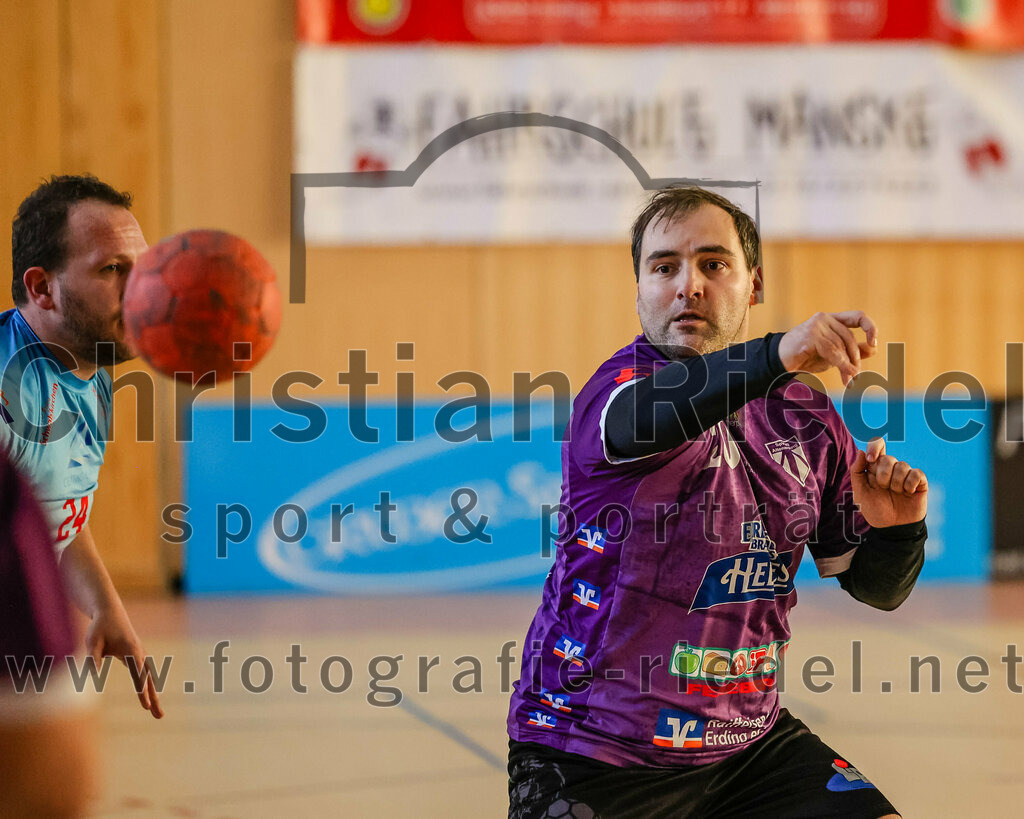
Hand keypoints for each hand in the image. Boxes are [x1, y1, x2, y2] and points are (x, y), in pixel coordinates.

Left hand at [85, 604, 163, 718]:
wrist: (110, 612)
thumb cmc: (99, 627)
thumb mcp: (92, 641)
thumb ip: (93, 658)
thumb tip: (92, 676)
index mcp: (131, 650)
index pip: (138, 674)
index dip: (142, 690)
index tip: (145, 705)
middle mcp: (140, 653)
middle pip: (149, 680)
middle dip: (154, 699)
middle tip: (159, 716)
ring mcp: (141, 655)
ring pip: (150, 679)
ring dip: (154, 696)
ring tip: (158, 714)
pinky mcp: (138, 656)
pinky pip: (146, 675)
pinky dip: (150, 688)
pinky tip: (152, 699)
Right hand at [778, 311, 877, 386]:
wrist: (780, 362)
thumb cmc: (805, 357)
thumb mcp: (832, 354)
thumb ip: (851, 350)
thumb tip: (873, 348)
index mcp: (831, 320)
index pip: (858, 317)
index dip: (870, 328)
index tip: (874, 343)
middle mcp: (824, 318)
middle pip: (849, 338)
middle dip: (855, 358)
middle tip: (856, 375)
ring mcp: (816, 325)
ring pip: (841, 346)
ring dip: (848, 366)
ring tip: (849, 380)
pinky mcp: (810, 335)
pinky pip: (832, 351)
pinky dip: (842, 365)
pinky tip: (845, 377)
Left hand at [850, 438, 927, 527]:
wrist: (892, 528)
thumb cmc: (875, 510)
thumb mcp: (860, 493)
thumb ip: (857, 472)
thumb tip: (861, 451)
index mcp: (875, 469)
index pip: (877, 446)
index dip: (874, 447)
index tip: (871, 458)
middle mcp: (891, 469)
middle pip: (888, 458)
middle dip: (883, 475)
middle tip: (883, 488)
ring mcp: (906, 475)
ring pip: (902, 465)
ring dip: (896, 482)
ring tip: (895, 493)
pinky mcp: (919, 483)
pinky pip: (916, 473)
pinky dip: (909, 484)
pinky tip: (907, 493)